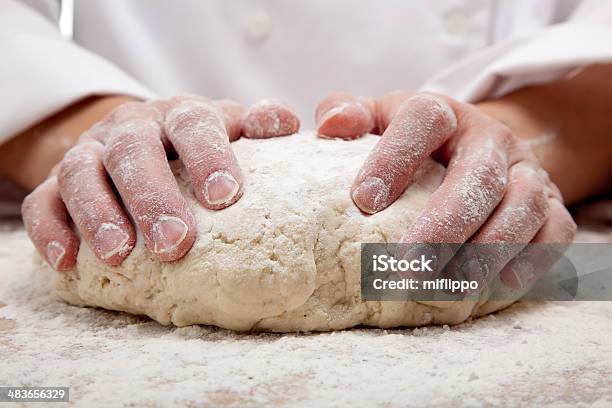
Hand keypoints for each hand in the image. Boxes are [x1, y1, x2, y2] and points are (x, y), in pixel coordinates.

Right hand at [22, 96, 298, 270]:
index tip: (226, 196)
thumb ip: (257, 126)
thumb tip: (289, 124)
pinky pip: (44, 201)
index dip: (208, 157)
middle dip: (152, 197)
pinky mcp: (56, 183)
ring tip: (119, 256)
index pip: (193, 125)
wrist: (136, 137)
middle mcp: (131, 129)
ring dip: (99, 214)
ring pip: (82, 174)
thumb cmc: (193, 144)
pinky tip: (68, 262)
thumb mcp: (227, 129)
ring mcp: (90, 153)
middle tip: (175, 243)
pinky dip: (51, 230)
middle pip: (134, 152)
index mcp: (178, 115)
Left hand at [316, 91, 575, 290]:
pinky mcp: (551, 203)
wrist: (474, 146)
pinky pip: (556, 231)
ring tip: (449, 286)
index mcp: (442, 114)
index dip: (394, 158)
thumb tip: (333, 124)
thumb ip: (349, 114)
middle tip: (409, 263)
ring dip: (488, 250)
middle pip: (479, 174)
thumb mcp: (378, 121)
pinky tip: (498, 286)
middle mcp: (489, 138)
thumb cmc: (412, 143)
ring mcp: (525, 170)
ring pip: (523, 204)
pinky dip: (532, 259)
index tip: (363, 201)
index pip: (424, 119)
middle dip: (445, 224)